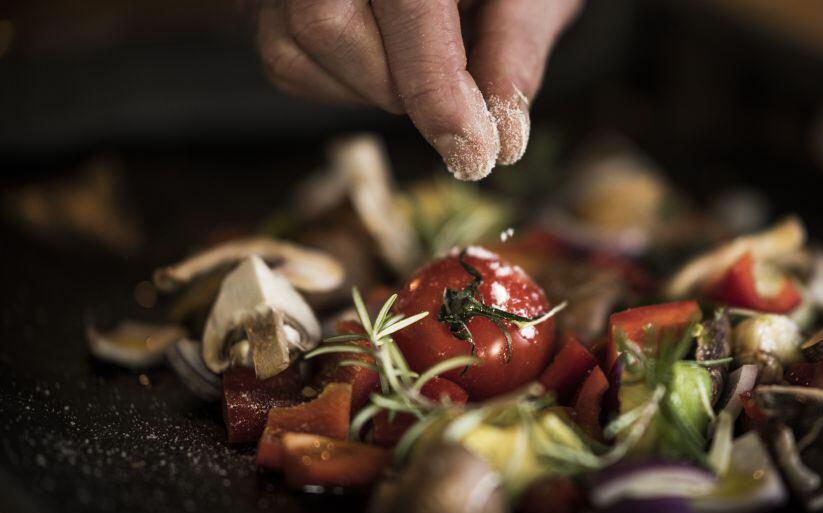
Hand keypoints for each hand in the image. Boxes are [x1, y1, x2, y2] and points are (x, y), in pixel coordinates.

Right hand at [255, 0, 581, 180]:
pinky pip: (289, 62)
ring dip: (374, 86)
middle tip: (460, 101)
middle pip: (326, 24)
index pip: (407, 4)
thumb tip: (501, 137)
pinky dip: (345, 84)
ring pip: (298, 47)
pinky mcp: (273, 4)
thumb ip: (515, 52)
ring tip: (427, 61)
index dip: (439, 92)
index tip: (474, 153)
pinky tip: (390, 58)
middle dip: (400, 86)